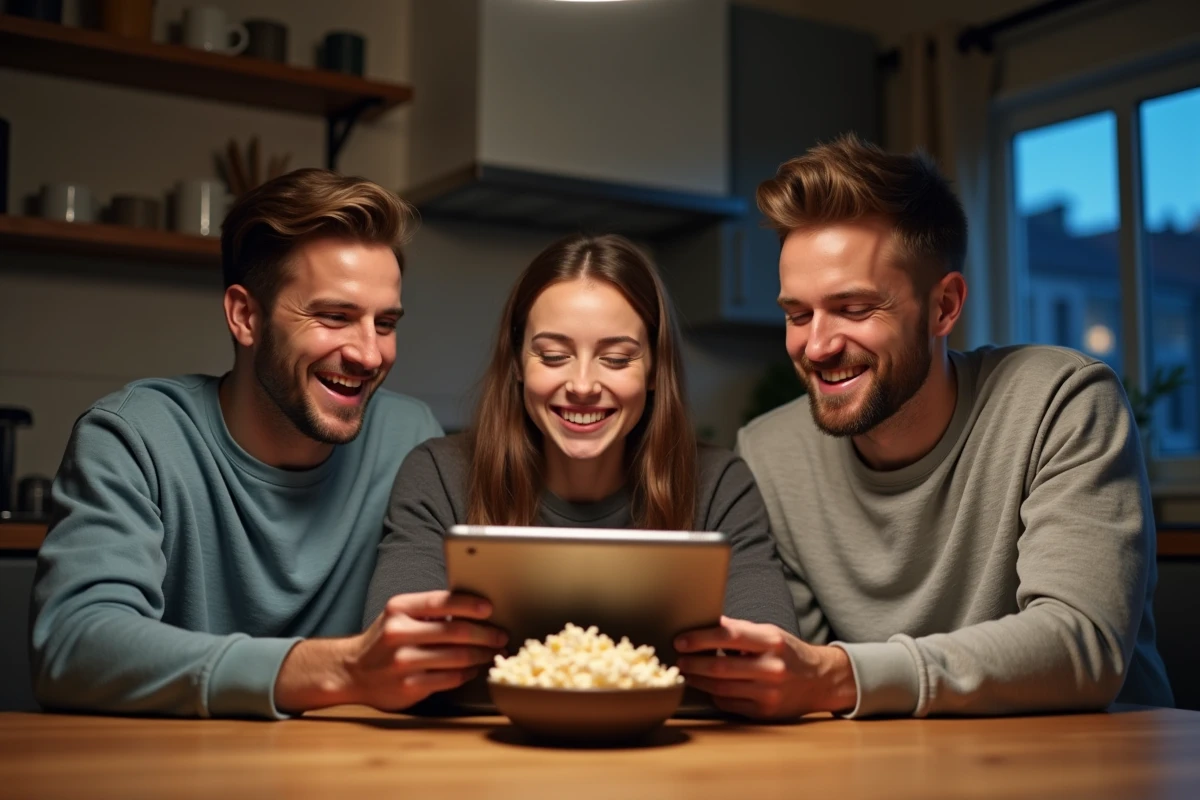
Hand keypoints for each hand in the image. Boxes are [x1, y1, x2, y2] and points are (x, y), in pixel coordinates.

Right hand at [275, 590, 505, 713]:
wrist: (350, 671)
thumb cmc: (383, 640)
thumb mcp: (398, 615)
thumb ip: (429, 610)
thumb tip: (473, 608)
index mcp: (399, 609)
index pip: (442, 601)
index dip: (470, 605)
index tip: (490, 609)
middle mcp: (398, 633)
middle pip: (456, 631)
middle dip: (486, 634)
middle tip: (501, 635)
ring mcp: (403, 662)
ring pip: (457, 657)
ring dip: (482, 655)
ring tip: (493, 652)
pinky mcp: (409, 686)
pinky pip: (450, 678)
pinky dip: (468, 673)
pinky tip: (474, 669)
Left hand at [674, 617, 855, 719]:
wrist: (819, 680)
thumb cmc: (788, 652)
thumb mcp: (769, 633)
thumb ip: (739, 630)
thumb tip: (704, 623)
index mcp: (771, 642)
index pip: (729, 636)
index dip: (700, 638)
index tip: (681, 640)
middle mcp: (771, 668)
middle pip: (720, 668)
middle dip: (693, 663)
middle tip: (678, 659)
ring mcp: (768, 693)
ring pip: (720, 688)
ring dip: (698, 680)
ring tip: (687, 672)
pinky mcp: (764, 712)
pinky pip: (728, 703)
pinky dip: (714, 694)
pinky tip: (708, 686)